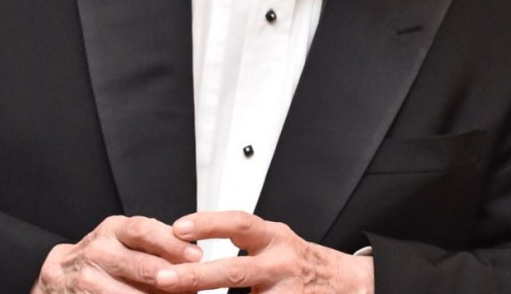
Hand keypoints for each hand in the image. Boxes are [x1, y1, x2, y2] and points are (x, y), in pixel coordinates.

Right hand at [31, 215, 202, 293]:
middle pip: (137, 263)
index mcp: (114, 230)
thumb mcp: (125, 241)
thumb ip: (158, 244)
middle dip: (165, 275)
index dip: (171, 242)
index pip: (143, 230)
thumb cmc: (103, 257)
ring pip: (125, 292)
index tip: (196, 255)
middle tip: (187, 282)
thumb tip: (195, 258)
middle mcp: (98, 251)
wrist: (58, 276)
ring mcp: (86, 279)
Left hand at [155, 211, 373, 292]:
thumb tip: (190, 241)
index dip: (209, 224)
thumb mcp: (276, 242)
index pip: (240, 223)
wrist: (347, 284)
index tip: (178, 228)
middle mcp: (280, 264)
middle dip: (195, 276)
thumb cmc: (301, 263)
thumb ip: (244, 241)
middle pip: (235, 269)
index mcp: (275, 238)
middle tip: (163, 278)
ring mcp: (285, 292)